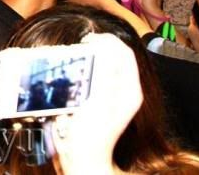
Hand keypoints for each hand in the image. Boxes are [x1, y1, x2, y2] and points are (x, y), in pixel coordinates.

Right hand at [50, 33, 142, 174]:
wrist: (82, 159)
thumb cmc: (90, 135)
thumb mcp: (98, 99)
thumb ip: (102, 72)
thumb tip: (103, 47)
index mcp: (128, 89)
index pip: (123, 52)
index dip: (106, 40)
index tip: (87, 38)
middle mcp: (123, 92)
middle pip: (114, 58)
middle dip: (97, 47)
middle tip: (79, 46)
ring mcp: (110, 98)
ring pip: (102, 66)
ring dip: (88, 58)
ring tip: (74, 57)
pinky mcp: (96, 103)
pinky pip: (92, 78)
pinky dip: (82, 71)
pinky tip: (71, 75)